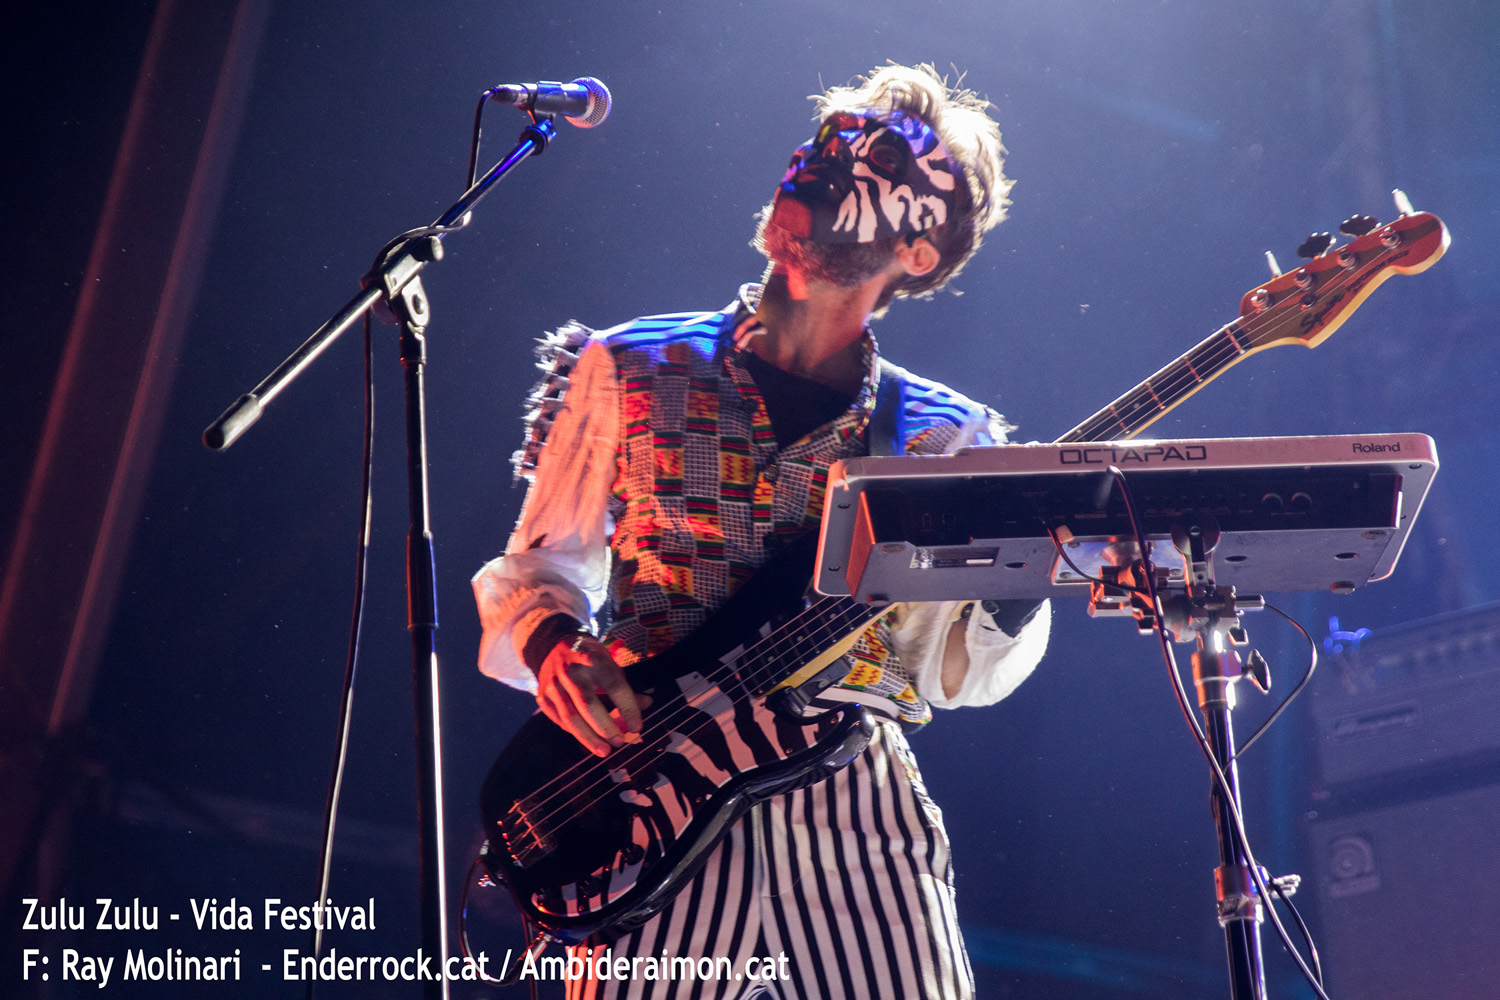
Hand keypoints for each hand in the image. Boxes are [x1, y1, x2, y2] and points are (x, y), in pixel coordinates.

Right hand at [535, 634, 645, 756]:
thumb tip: (646, 704)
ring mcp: (554, 685)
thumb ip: (624, 685)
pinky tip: (588, 739)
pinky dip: (576, 732)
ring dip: (589, 738)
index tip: (638, 727)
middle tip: (620, 742)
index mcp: (593, 659)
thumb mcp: (609, 662)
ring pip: (571, 718)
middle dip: (606, 727)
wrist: (551, 646)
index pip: (614, 686)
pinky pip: (560, 721)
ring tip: (605, 751)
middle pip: (588, 705)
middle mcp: (571, 672)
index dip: (628, 708)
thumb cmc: (587, 657)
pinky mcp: (543, 697)